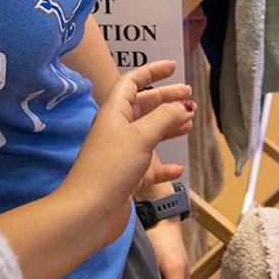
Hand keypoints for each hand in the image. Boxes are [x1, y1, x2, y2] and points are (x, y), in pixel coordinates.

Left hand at [73, 63, 191, 246]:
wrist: (88, 212)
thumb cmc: (110, 168)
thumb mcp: (140, 136)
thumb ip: (164, 118)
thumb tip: (182, 105)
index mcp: (114, 113)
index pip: (132, 83)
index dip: (151, 72)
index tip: (172, 66)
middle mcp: (116, 130)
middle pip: (143, 107)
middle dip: (166, 99)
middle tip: (189, 97)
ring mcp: (120, 155)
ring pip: (148, 134)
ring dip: (168, 127)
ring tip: (189, 124)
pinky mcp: (125, 178)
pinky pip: (148, 167)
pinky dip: (164, 166)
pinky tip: (177, 169)